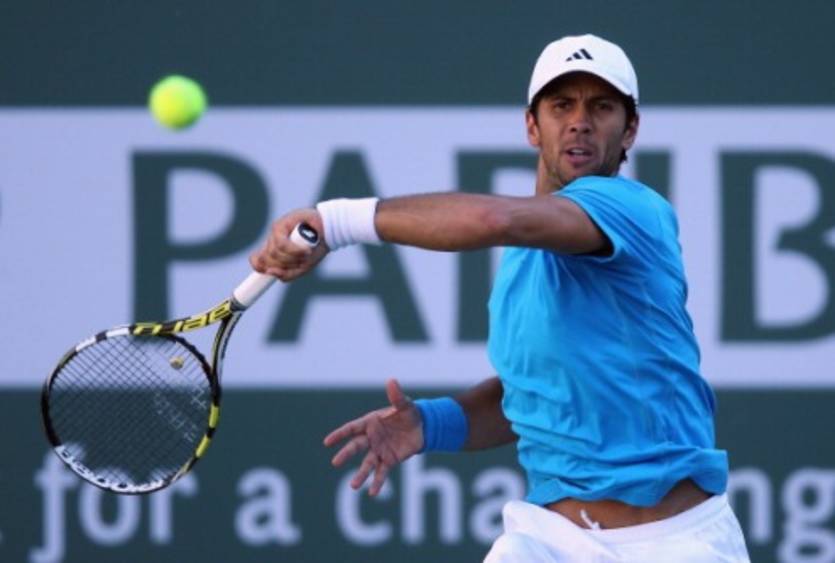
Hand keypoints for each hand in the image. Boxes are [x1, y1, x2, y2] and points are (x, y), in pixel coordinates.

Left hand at [249, 208, 328, 281]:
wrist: (330, 231)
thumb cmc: (316, 248)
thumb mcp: (302, 267)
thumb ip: (288, 274)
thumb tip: (270, 272)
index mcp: (275, 251)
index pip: (257, 260)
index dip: (260, 267)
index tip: (269, 272)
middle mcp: (272, 241)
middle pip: (266, 259)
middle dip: (284, 265)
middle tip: (299, 262)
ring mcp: (276, 232)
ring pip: (274, 253)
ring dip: (292, 258)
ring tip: (306, 254)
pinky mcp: (281, 224)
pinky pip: (281, 244)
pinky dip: (294, 250)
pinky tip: (306, 251)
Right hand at [324, 379, 423, 495]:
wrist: (423, 428)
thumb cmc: (410, 414)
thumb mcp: (405, 405)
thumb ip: (397, 396)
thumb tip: (392, 380)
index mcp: (371, 422)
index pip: (352, 428)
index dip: (340, 434)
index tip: (327, 441)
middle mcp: (372, 438)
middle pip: (356, 447)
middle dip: (346, 454)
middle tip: (335, 462)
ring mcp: (379, 450)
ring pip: (367, 464)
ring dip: (360, 475)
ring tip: (354, 486)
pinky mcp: (389, 461)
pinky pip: (381, 473)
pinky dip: (377, 483)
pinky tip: (372, 493)